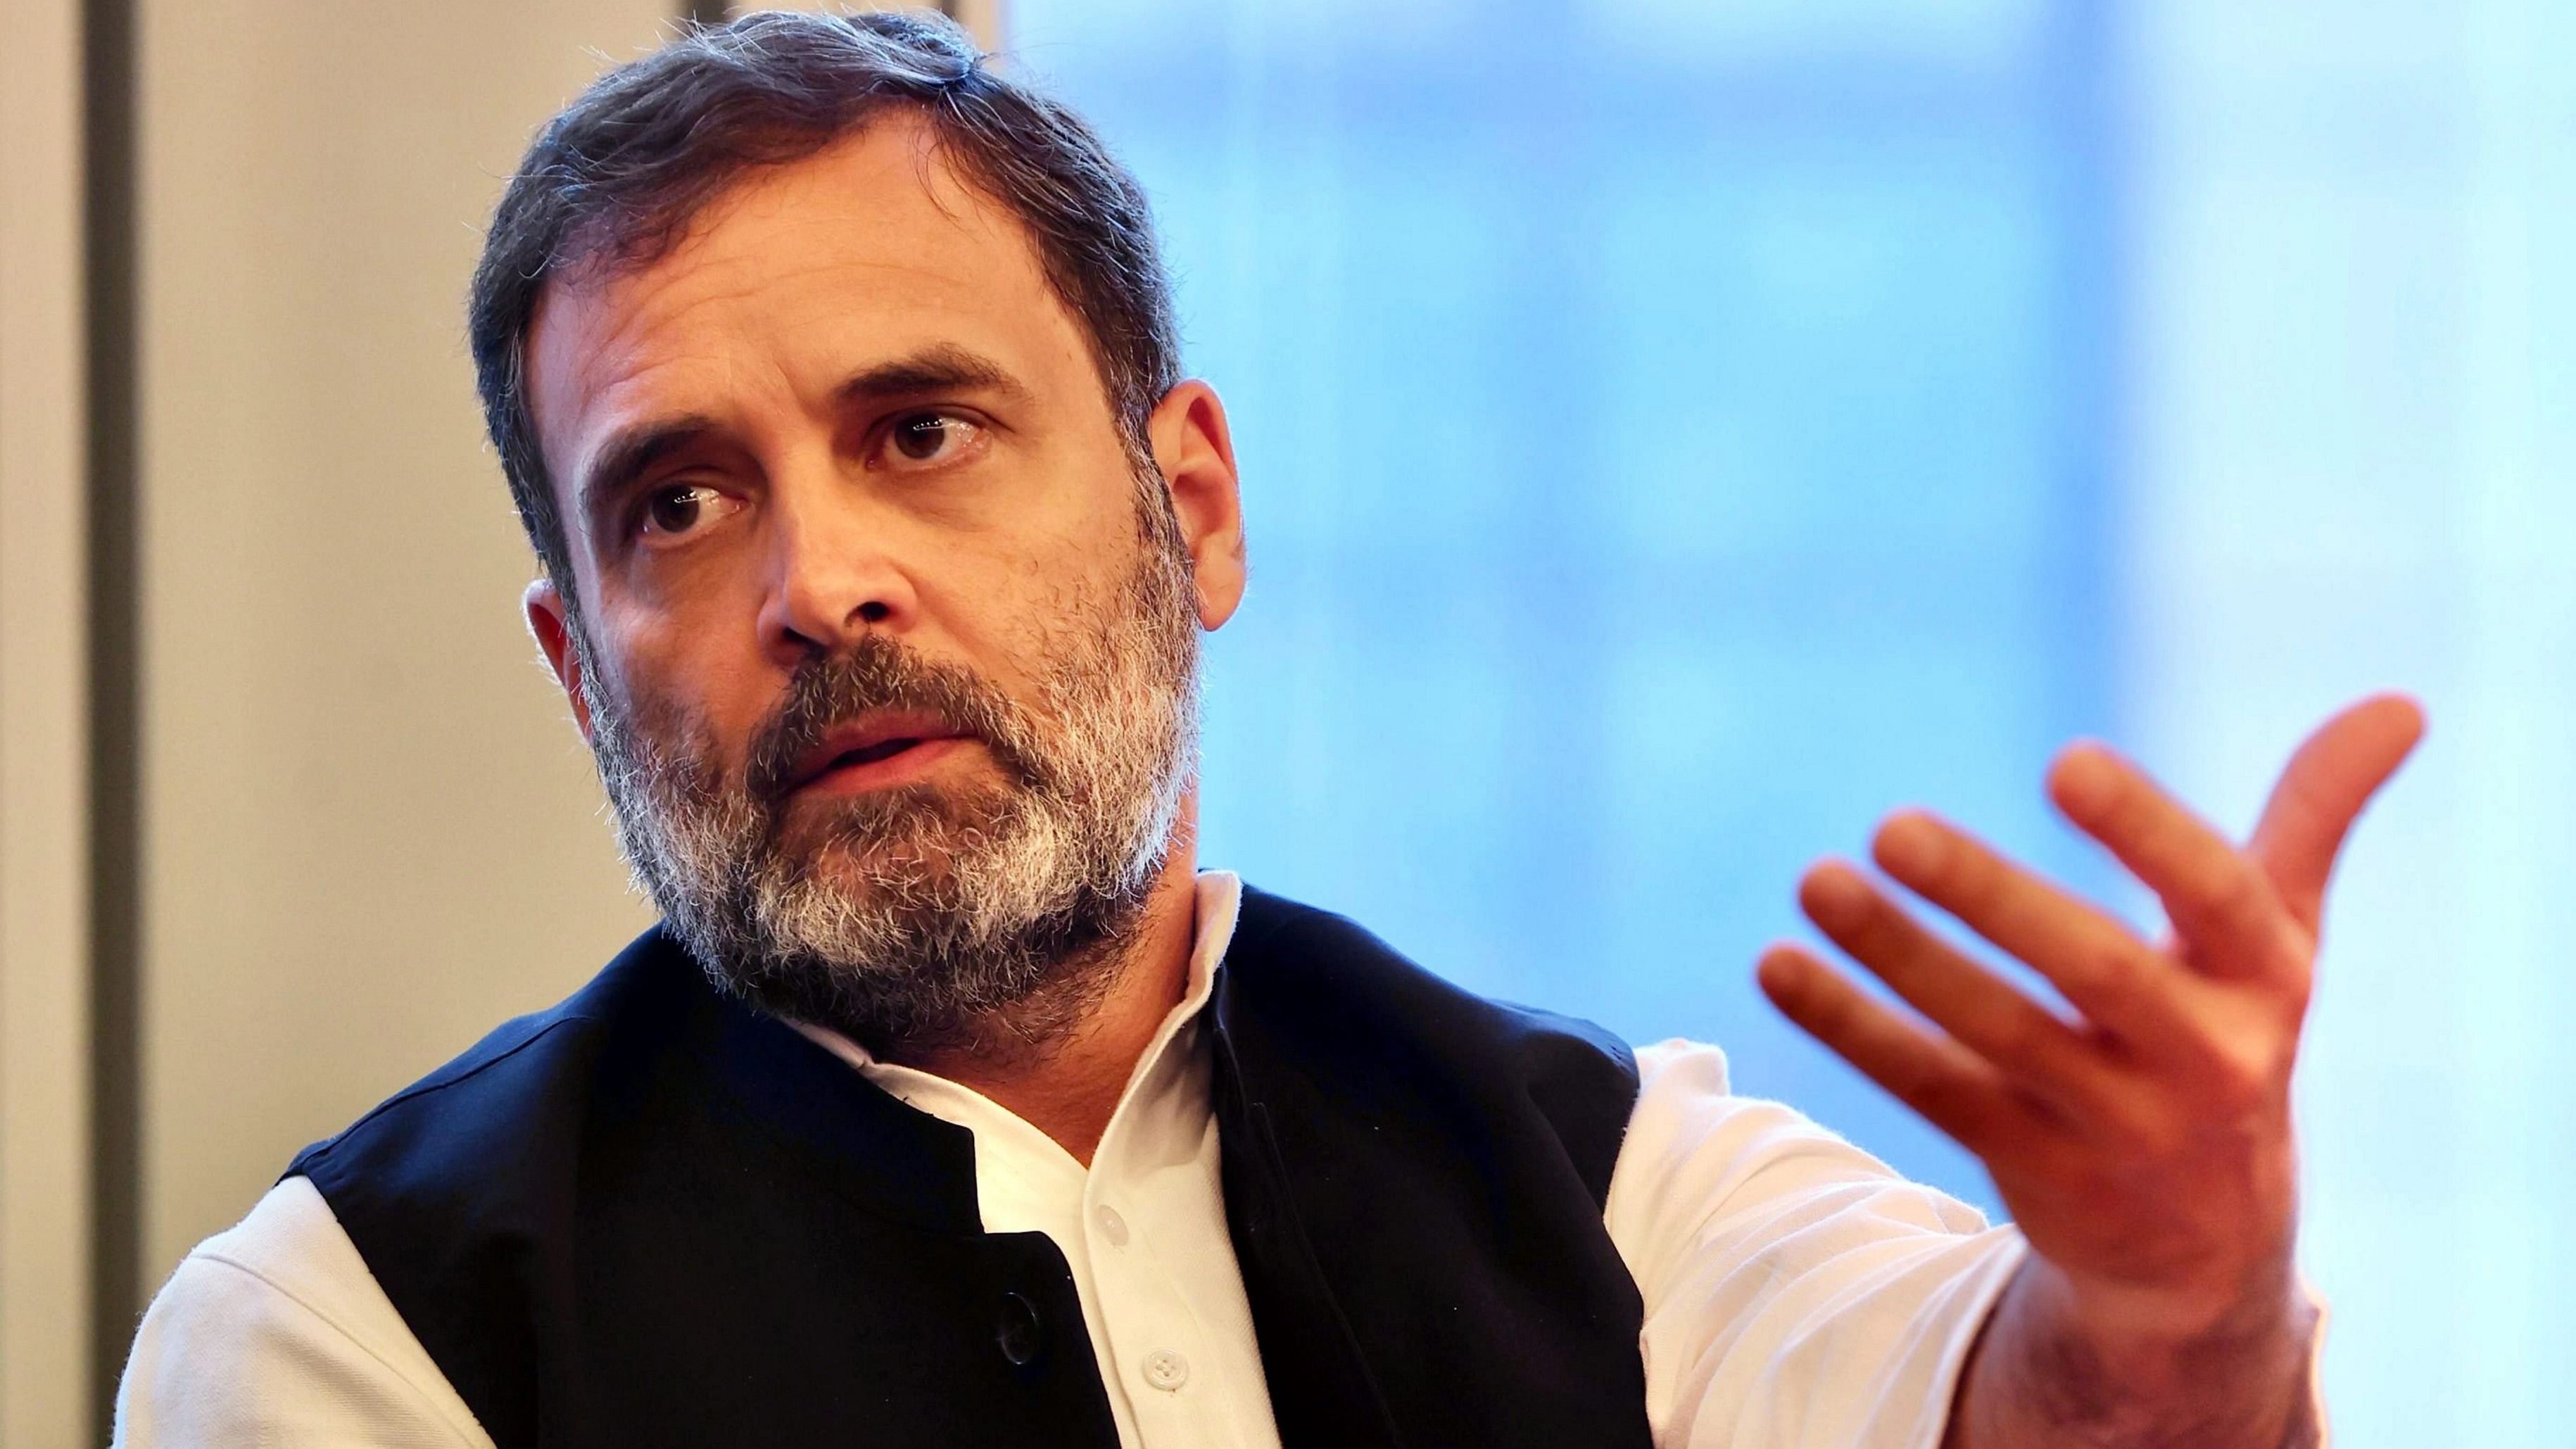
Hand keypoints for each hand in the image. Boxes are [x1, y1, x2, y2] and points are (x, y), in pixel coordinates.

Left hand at [1757, 695, 2422, 1347]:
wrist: (2205, 1248)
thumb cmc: (2230, 1038)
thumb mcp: (2284, 940)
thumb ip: (2317, 817)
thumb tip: (2402, 701)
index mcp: (2262, 981)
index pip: (2217, 896)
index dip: (2147, 831)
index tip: (2065, 758)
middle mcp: (2199, 1057)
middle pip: (2090, 968)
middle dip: (1990, 898)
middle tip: (1891, 825)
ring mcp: (2110, 1121)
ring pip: (1992, 1034)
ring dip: (1897, 957)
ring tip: (1814, 879)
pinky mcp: (2028, 1167)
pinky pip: (1930, 1090)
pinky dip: (1852, 1027)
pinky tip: (1779, 965)